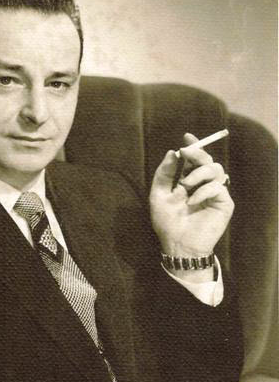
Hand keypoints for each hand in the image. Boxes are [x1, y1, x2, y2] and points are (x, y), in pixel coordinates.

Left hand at [150, 133, 233, 259]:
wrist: (177, 244)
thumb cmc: (167, 222)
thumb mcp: (158, 195)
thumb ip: (164, 174)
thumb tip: (171, 152)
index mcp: (187, 181)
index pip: (193, 159)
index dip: (193, 145)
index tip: (186, 136)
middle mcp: (202, 185)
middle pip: (207, 160)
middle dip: (197, 153)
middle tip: (186, 153)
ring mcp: (214, 193)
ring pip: (216, 169)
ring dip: (198, 173)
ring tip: (185, 185)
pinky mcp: (224, 204)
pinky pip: (219, 187)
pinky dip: (204, 191)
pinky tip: (192, 201)